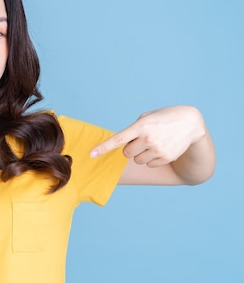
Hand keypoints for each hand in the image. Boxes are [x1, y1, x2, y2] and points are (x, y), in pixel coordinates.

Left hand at [90, 106, 206, 166]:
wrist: (190, 123)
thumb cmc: (162, 119)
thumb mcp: (146, 118)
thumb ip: (132, 130)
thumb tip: (121, 146)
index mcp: (141, 126)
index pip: (118, 139)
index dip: (103, 148)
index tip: (91, 154)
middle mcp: (148, 138)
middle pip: (127, 153)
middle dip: (131, 148)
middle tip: (142, 140)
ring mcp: (158, 149)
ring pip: (137, 160)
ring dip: (142, 154)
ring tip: (154, 142)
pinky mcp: (166, 157)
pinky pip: (149, 164)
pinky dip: (152, 158)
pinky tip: (162, 148)